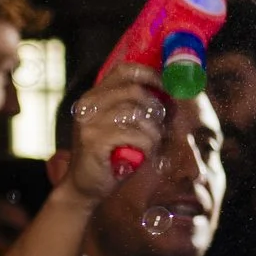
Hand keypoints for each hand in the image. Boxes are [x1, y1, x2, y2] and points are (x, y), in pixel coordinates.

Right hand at [62, 63, 165, 202]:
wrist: (84, 185)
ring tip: (152, 142)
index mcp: (94, 96)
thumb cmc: (111, 153)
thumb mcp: (121, 125)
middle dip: (156, 109)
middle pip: (135, 91)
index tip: (168, 87)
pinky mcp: (94, 141)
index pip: (124, 70)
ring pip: (137, 114)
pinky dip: (148, 144)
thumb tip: (170, 90)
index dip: (151, 74)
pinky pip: (136, 135)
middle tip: (160, 126)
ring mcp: (89, 122)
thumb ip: (135, 106)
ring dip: (153, 130)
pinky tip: (144, 153)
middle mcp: (88, 105)